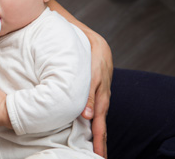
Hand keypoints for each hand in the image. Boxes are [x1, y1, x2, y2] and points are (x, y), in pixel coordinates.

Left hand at [81, 31, 112, 158]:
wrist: (95, 43)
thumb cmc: (92, 57)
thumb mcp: (93, 75)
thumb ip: (90, 95)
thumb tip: (88, 117)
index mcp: (101, 98)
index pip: (100, 125)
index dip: (99, 141)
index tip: (98, 155)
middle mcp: (102, 99)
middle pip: (101, 125)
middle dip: (100, 143)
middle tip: (99, 158)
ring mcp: (100, 95)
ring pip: (99, 118)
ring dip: (98, 134)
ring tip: (97, 149)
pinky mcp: (96, 91)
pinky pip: (97, 109)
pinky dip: (95, 122)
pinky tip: (91, 127)